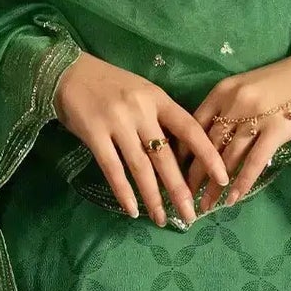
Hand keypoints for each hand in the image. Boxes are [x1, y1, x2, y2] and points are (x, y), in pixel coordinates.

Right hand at [53, 52, 231, 227]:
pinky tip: (132, 210)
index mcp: (158, 99)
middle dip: (180, 189)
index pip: (189, 129)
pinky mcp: (94, 133)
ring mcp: (117, 122)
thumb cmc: (110, 84)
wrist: (69, 71)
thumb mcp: (142, 92)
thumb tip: (180, 154)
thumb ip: (159, 118)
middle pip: (166, 156)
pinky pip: (113, 169)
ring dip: (153, 197)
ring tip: (162, 219)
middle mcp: (141, 111)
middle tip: (191, 215)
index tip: (221, 178)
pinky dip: (123, 192)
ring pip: (141, 167)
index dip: (207, 155)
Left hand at [179, 44, 290, 213]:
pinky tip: (233, 199)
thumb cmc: (284, 81)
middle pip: (207, 145)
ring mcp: (256, 115)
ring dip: (214, 185)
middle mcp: (234, 103)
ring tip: (206, 206)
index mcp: (222, 91)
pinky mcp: (277, 128)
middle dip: (193, 175)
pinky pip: (255, 161)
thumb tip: (213, 143)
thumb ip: (229, 109)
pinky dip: (242, 183)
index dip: (183, 152)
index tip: (174, 173)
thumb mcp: (248, 88)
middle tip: (184, 198)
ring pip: (227, 157)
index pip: (193, 126)